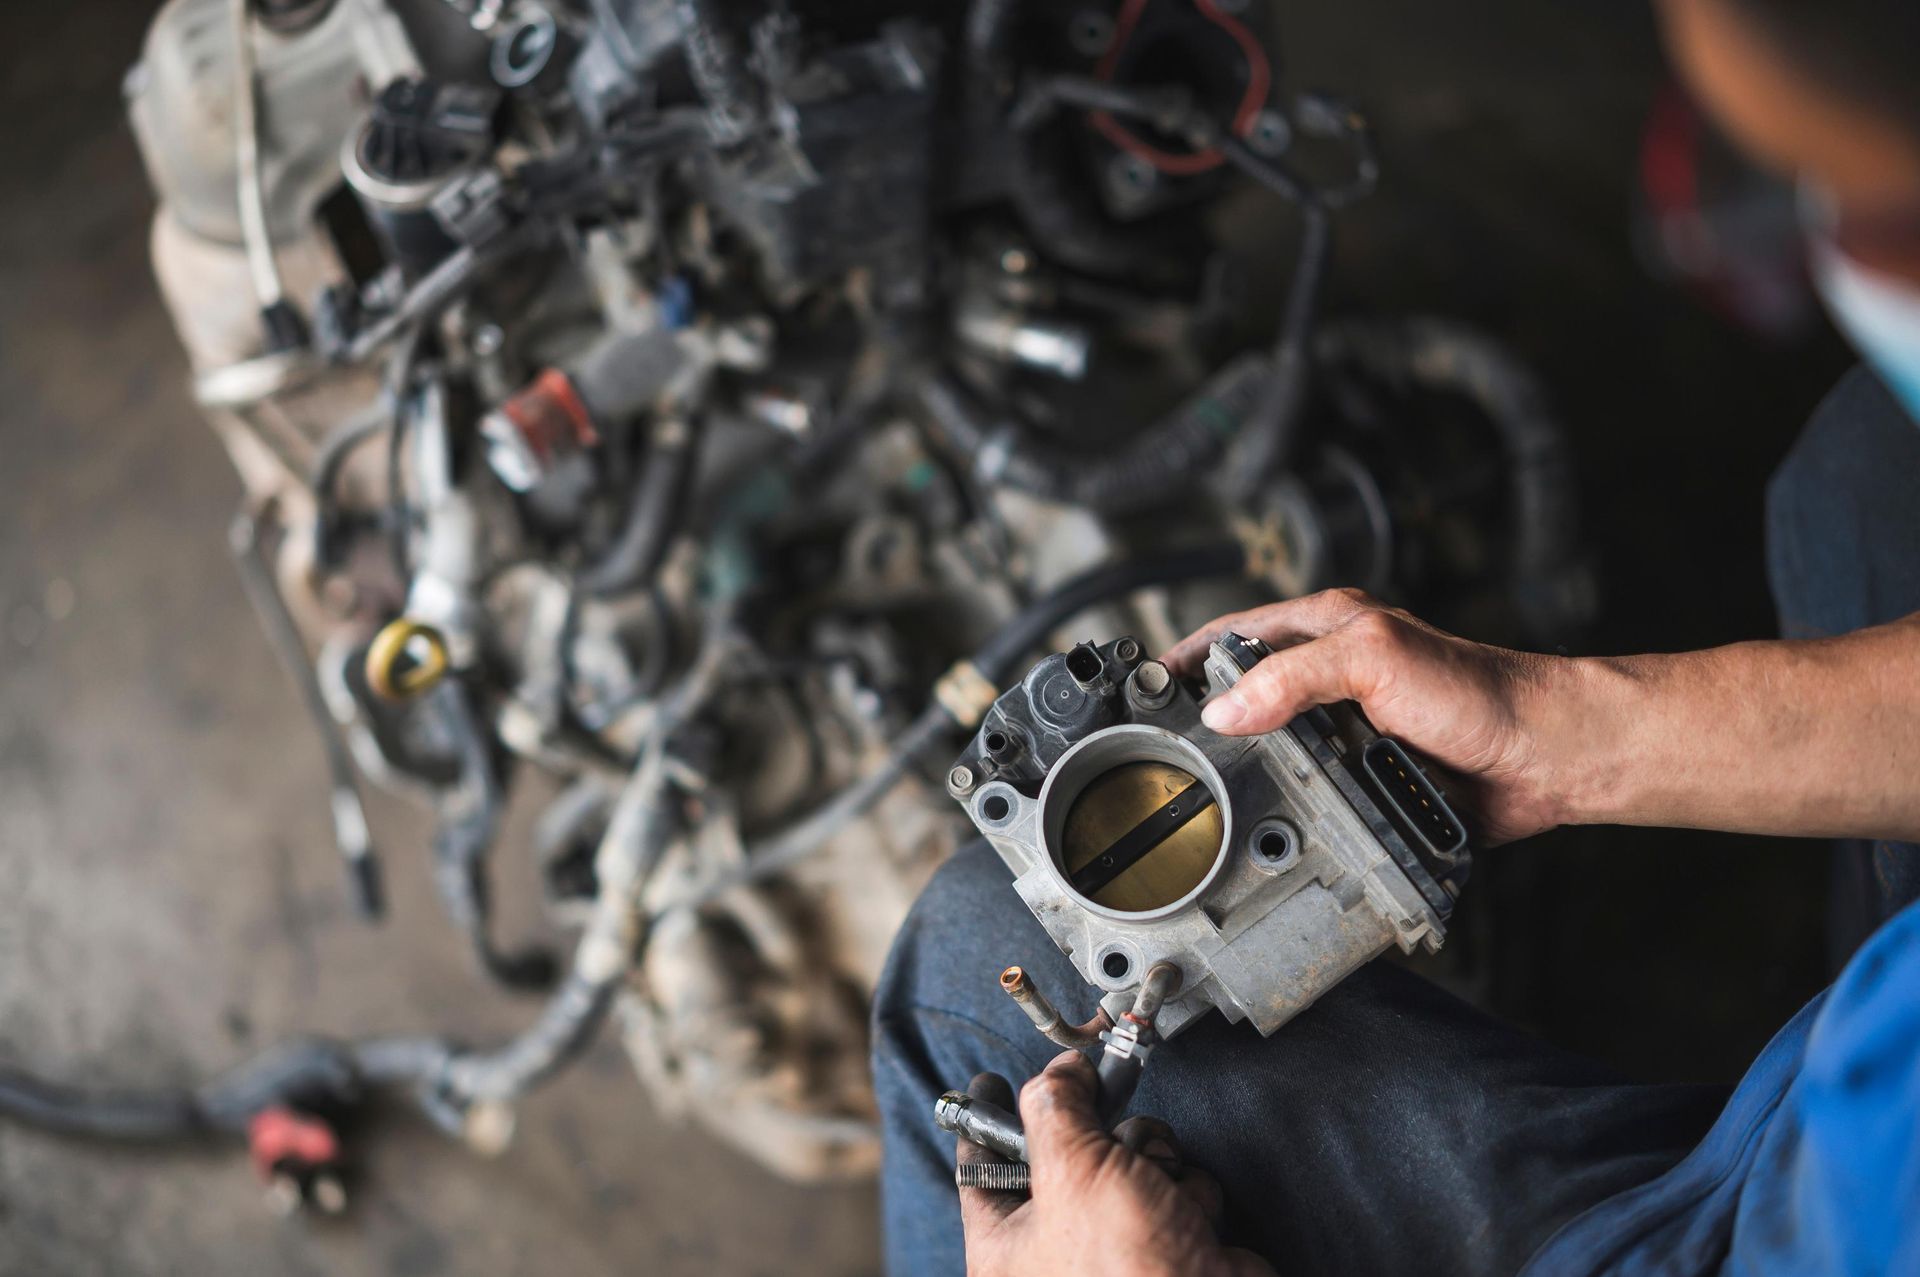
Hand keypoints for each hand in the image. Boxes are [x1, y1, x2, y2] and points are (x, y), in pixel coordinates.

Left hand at [957, 1053, 1273, 1276]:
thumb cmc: (1127, 1267)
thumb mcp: (1072, 1167)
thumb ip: (1055, 1105)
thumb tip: (1063, 1072)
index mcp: (1004, 1249)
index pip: (978, 1168)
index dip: (985, 1118)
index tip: (990, 1081)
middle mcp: (1053, 1251)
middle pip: (1063, 1154)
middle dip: (1098, 1137)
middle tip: (1106, 1133)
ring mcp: (1112, 1247)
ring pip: (1125, 1162)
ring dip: (1150, 1159)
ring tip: (1156, 1183)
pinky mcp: (1164, 1244)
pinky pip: (1168, 1187)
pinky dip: (1184, 1191)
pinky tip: (1189, 1213)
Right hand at [1163, 588, 1573, 844]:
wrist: (1545, 759)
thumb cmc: (1478, 692)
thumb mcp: (1373, 659)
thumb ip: (1293, 677)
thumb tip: (1223, 711)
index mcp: (1325, 628)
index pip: (1230, 637)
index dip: (1183, 661)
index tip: (1140, 689)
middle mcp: (1329, 677)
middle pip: (1242, 699)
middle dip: (1204, 725)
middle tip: (1159, 755)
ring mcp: (1343, 731)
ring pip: (1270, 754)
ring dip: (1246, 776)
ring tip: (1202, 799)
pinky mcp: (1362, 780)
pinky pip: (1308, 797)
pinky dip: (1287, 811)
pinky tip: (1268, 826)